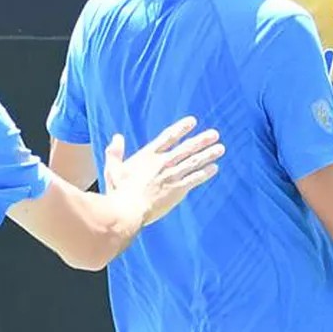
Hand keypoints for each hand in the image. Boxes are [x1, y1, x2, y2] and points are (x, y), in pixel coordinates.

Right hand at [104, 116, 223, 227]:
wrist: (128, 209)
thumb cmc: (118, 192)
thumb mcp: (112, 169)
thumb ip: (114, 152)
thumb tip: (117, 137)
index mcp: (148, 155)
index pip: (168, 137)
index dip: (181, 128)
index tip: (193, 122)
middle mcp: (163, 162)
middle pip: (187, 147)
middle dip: (202, 140)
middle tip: (215, 134)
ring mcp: (172, 175)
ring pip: (194, 161)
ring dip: (208, 154)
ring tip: (220, 148)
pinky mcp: (178, 189)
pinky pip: (195, 178)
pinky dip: (205, 173)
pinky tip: (215, 168)